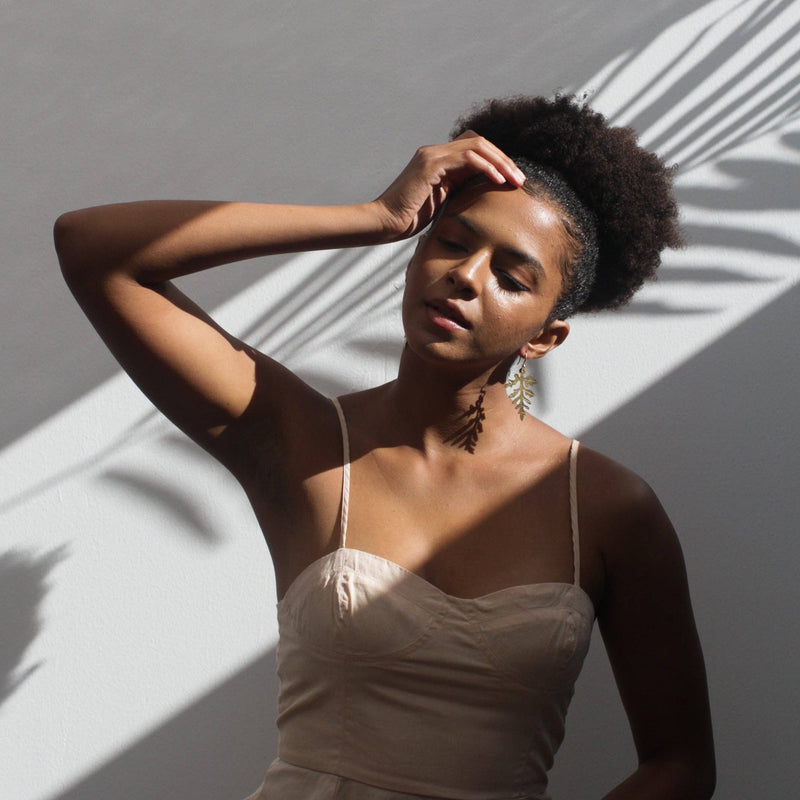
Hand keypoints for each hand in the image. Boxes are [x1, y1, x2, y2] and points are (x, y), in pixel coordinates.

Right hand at [373, 131, 525, 239]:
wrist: (385, 222)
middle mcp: (435, 152)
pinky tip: (498, 181)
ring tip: (514, 180)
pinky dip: (486, 167)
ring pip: (477, 146)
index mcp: (438, 161)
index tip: (512, 180)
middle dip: (504, 160)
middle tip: (520, 179)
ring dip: (501, 162)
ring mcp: (432, 156)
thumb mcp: (441, 202)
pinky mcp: (430, 164)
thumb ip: (457, 191)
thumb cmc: (409, 219)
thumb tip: (481, 194)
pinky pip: (467, 158)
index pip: (475, 149)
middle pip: (480, 142)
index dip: (497, 161)